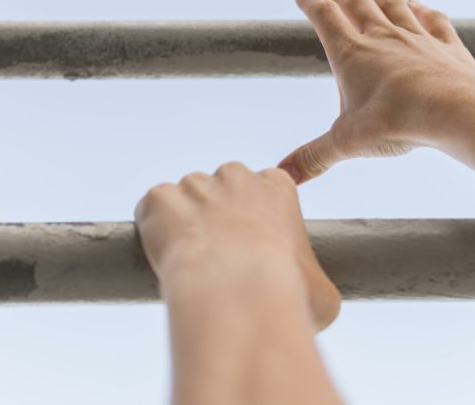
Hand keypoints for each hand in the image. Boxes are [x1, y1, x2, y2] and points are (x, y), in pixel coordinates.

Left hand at [134, 162, 340, 329]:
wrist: (238, 295)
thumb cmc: (287, 294)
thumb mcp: (323, 293)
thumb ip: (313, 282)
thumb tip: (312, 299)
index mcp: (277, 187)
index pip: (264, 188)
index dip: (254, 219)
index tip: (251, 247)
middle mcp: (235, 176)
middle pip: (221, 188)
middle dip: (217, 215)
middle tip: (218, 258)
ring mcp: (194, 184)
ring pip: (184, 200)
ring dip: (184, 224)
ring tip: (191, 265)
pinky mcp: (159, 200)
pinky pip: (151, 210)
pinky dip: (153, 230)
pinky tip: (165, 257)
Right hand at [278, 0, 474, 183]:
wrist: (454, 109)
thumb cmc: (397, 122)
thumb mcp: (347, 143)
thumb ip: (313, 158)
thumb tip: (281, 177)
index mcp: (352, 54)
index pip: (325, 18)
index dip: (310, 2)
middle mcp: (383, 38)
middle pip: (358, 6)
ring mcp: (416, 38)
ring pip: (393, 6)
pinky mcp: (446, 46)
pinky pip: (431, 20)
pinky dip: (421, 9)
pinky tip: (417, 3)